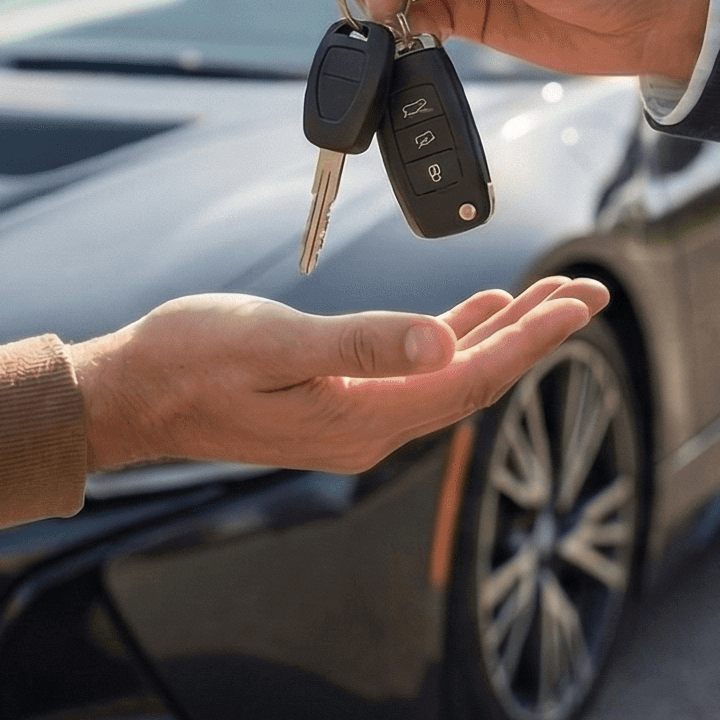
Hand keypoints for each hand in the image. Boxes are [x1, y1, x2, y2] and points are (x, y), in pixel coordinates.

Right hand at [76, 276, 608, 473]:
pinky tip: (473, 311)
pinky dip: (451, 335)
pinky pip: (414, 369)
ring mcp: (354, 416)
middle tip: (590, 293)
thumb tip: (444, 343)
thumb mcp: (275, 343)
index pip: (470, 376)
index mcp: (364, 417)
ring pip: (449, 371)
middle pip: (474, 376)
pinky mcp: (335, 398)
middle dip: (535, 333)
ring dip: (500, 332)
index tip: (581, 303)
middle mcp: (370, 427)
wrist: (130, 395)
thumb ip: (361, 344)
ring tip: (551, 297)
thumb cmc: (189, 360)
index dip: (532, 338)